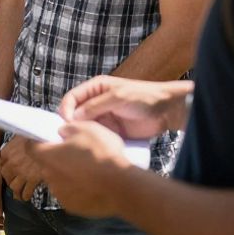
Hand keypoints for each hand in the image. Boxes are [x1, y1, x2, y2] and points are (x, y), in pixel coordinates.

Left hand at [0, 136, 45, 202]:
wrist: (48, 138)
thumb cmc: (35, 136)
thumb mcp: (21, 137)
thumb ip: (16, 145)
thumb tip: (17, 146)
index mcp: (7, 152)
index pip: (1, 165)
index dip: (5, 170)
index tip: (8, 172)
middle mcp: (12, 163)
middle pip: (6, 177)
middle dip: (10, 181)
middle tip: (14, 184)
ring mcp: (22, 172)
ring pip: (14, 187)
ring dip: (16, 191)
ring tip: (18, 194)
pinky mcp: (33, 179)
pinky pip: (26, 191)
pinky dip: (26, 195)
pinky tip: (27, 196)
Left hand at [24, 121, 132, 217]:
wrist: (122, 186)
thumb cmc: (102, 154)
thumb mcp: (86, 128)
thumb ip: (68, 128)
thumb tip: (61, 132)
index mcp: (47, 155)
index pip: (30, 147)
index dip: (38, 142)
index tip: (49, 140)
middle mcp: (48, 176)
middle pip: (48, 164)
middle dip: (58, 159)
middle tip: (77, 155)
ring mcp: (59, 194)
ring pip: (59, 180)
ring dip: (68, 176)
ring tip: (89, 172)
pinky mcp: (72, 207)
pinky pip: (71, 195)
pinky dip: (78, 191)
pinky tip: (93, 186)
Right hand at [58, 76, 191, 138]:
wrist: (167, 111)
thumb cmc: (143, 97)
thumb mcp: (118, 97)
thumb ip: (95, 106)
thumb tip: (73, 117)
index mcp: (95, 88)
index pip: (72, 98)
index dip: (66, 109)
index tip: (66, 122)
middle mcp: (96, 102)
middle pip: (75, 113)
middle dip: (71, 123)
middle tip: (70, 135)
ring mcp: (104, 117)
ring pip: (85, 126)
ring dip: (82, 133)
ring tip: (81, 142)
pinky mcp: (111, 131)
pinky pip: (97, 135)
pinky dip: (93, 140)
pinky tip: (92, 146)